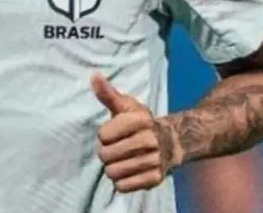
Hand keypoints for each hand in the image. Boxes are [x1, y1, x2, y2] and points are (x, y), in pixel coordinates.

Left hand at [91, 73, 181, 192]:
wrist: (168, 142)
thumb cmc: (136, 122)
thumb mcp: (123, 105)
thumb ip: (107, 94)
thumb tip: (94, 76)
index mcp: (141, 119)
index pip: (103, 135)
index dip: (103, 134)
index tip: (111, 131)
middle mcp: (150, 139)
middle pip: (106, 155)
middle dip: (105, 152)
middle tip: (113, 148)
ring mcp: (154, 160)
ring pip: (112, 172)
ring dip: (111, 167)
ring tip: (120, 159)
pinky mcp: (155, 179)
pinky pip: (123, 186)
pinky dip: (120, 181)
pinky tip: (127, 171)